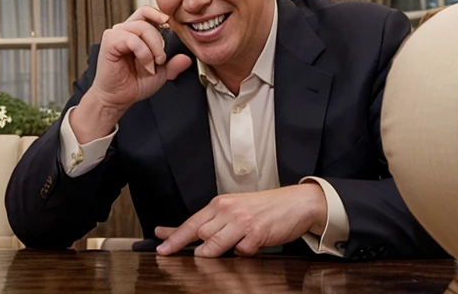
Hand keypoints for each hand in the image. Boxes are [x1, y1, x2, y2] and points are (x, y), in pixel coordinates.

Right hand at [71, 7, 191, 141]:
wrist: (119, 98)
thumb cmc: (133, 83)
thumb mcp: (160, 73)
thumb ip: (173, 64)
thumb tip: (187, 58)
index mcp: (134, 33)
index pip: (146, 12)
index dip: (157, 14)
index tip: (168, 22)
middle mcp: (124, 30)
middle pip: (148, 21)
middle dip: (160, 42)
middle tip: (161, 60)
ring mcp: (115, 35)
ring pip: (142, 28)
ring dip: (153, 48)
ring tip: (152, 65)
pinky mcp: (110, 42)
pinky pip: (132, 39)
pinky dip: (143, 53)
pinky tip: (144, 64)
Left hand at [154, 184, 326, 257]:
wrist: (296, 203)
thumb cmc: (265, 208)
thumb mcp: (235, 209)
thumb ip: (213, 222)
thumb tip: (188, 236)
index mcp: (220, 203)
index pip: (191, 222)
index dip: (174, 237)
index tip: (161, 246)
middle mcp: (228, 210)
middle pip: (199, 235)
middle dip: (193, 248)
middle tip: (189, 254)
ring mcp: (241, 222)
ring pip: (214, 245)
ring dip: (216, 253)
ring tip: (228, 248)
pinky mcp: (256, 233)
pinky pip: (241, 252)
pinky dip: (244, 253)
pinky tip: (252, 245)